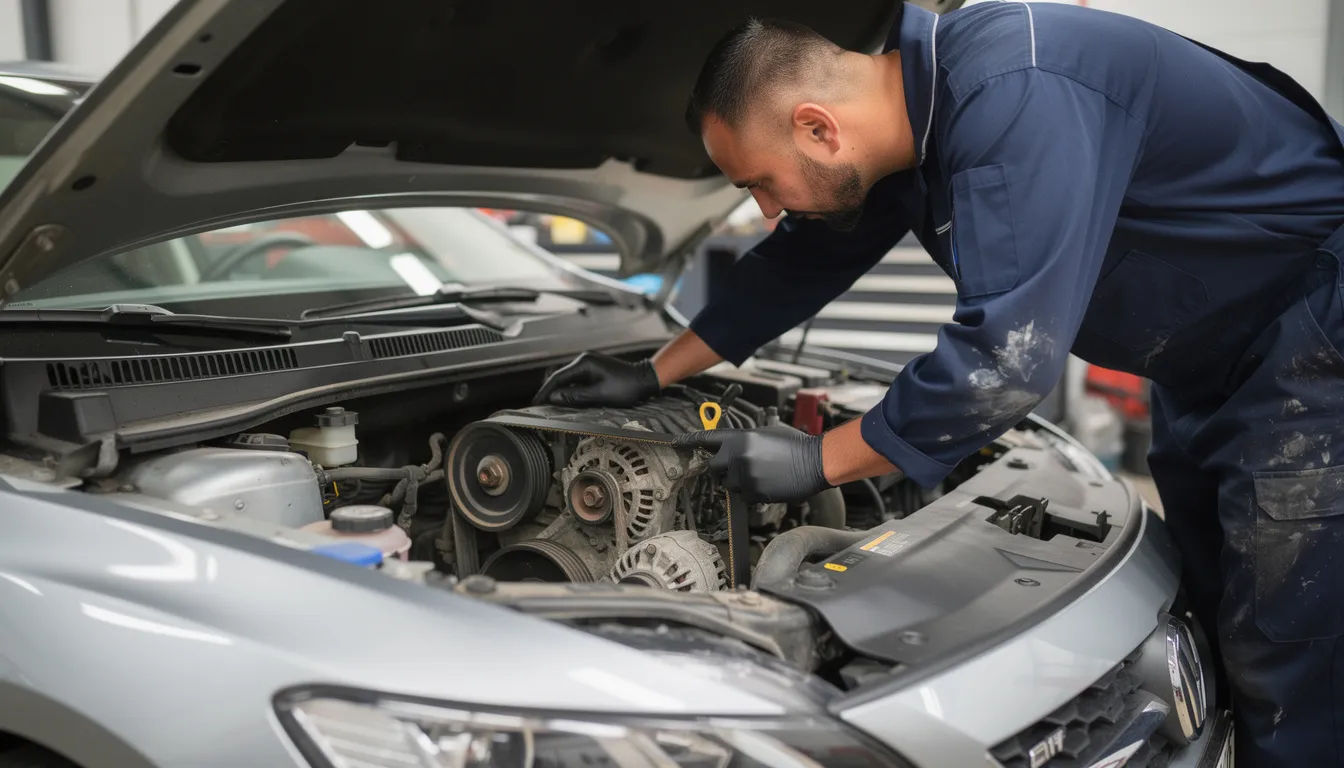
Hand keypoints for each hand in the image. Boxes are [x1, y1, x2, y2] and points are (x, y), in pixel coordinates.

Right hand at [533, 352, 661, 406]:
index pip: (558, 378)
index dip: (546, 392)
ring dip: (560, 391)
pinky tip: (567, 399)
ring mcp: (590, 363)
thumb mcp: (599, 395)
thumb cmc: (626, 387)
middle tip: (540, 406)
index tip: (536, 402)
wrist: (645, 379)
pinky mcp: (594, 369)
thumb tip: (554, 398)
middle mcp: (585, 360)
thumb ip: (574, 396)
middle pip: (561, 377)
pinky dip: (570, 389)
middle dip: (550, 392)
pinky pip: (577, 379)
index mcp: (584, 363)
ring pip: (569, 379)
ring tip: (550, 405)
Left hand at [674, 425, 830, 503]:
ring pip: (729, 484)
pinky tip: (768, 484)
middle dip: (722, 469)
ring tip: (761, 474)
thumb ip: (744, 441)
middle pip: (713, 467)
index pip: (706, 438)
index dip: (689, 440)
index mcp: (740, 438)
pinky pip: (744, 496)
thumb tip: (731, 448)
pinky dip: (753, 493)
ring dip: (739, 482)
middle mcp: (738, 456)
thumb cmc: (795, 445)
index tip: (676, 442)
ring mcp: (745, 476)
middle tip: (738, 468)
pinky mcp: (754, 493)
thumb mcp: (766, 434)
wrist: (815, 462)